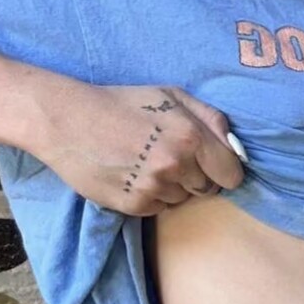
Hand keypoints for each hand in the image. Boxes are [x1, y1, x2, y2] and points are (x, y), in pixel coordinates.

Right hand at [30, 79, 247, 216]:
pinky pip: (158, 208)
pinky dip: (151, 196)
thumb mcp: (171, 96)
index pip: (232, 174)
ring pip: (182, 200)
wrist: (68, 121)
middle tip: (172, 158)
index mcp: (190, 136)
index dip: (225, 170)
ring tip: (146, 163)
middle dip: (197, 177)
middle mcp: (175, 165)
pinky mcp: (132, 205)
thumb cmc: (122, 104)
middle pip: (208, 189)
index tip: (214, 165)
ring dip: (173, 187)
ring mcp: (152, 188)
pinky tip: (132, 174)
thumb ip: (210, 119)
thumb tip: (235, 147)